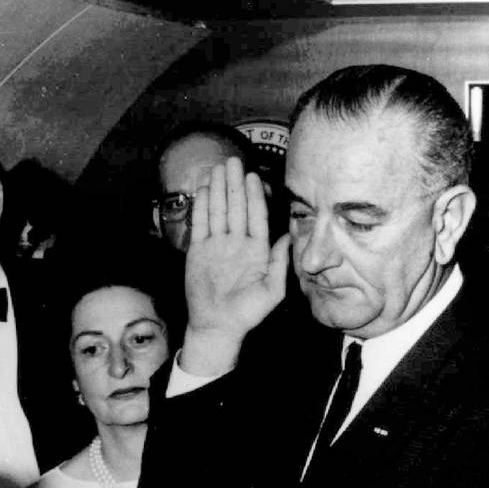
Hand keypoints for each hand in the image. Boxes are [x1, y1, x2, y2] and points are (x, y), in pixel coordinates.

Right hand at [182, 157, 291, 376]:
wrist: (217, 325)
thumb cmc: (247, 313)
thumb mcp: (271, 291)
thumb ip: (280, 264)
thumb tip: (289, 237)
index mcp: (257, 250)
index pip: (256, 216)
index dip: (254, 196)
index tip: (253, 176)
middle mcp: (237, 243)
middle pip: (236, 207)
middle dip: (235, 184)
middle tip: (233, 161)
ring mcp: (217, 244)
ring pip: (219, 210)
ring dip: (219, 189)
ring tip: (218, 168)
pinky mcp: (199, 249)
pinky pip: (201, 222)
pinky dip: (203, 205)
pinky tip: (205, 188)